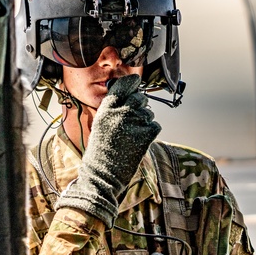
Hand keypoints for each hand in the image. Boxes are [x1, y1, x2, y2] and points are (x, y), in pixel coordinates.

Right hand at [57, 75, 160, 227]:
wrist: (103, 174)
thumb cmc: (100, 151)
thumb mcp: (100, 125)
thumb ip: (112, 109)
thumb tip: (128, 97)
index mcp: (106, 109)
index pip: (123, 86)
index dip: (132, 82)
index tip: (136, 81)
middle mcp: (121, 112)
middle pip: (139, 98)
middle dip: (140, 104)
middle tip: (135, 117)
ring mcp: (134, 122)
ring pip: (149, 113)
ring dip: (145, 121)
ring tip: (133, 135)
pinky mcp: (146, 134)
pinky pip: (155, 126)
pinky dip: (151, 133)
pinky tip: (139, 141)